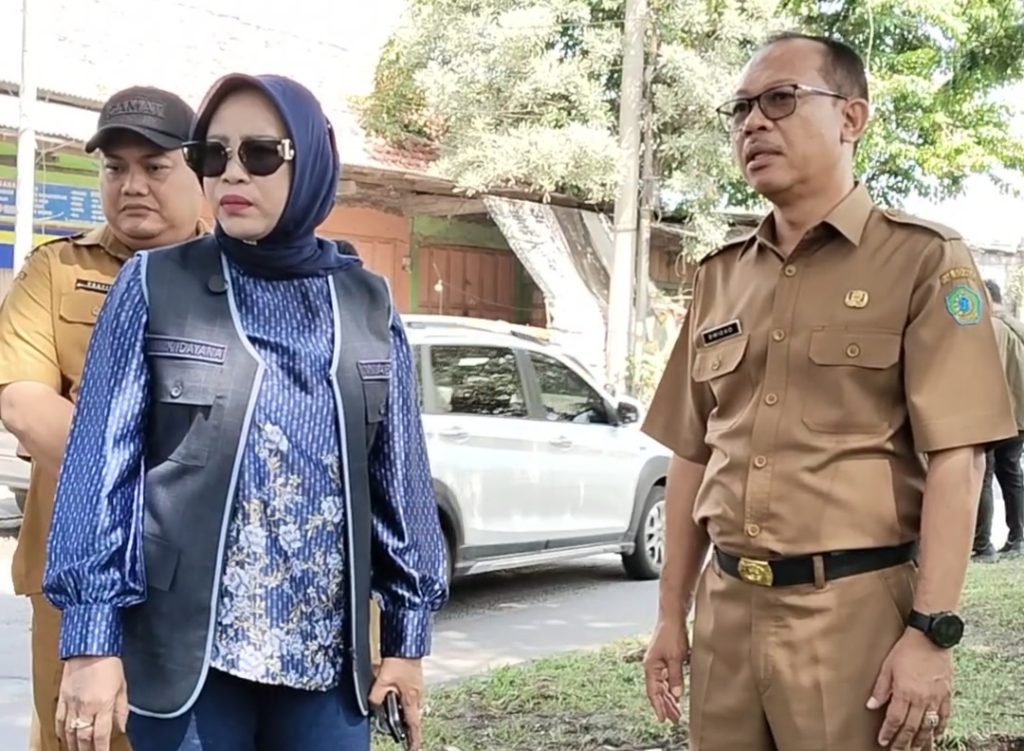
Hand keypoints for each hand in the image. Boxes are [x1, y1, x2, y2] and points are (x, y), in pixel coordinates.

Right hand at [54, 656, 127, 750]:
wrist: (90, 647)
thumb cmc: (110, 663)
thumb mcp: (123, 686)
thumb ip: (121, 709)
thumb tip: (121, 728)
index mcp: (103, 704)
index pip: (101, 735)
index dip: (101, 749)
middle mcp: (86, 707)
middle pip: (83, 738)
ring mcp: (72, 704)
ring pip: (69, 732)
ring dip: (73, 745)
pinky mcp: (62, 698)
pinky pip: (59, 720)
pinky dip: (61, 732)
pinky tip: (64, 738)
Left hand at [369, 657, 424, 749]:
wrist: (406, 644)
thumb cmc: (398, 661)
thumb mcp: (381, 681)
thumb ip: (376, 697)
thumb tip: (374, 705)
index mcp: (410, 698)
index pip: (413, 724)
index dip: (414, 738)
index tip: (414, 749)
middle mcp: (417, 695)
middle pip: (413, 716)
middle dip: (407, 725)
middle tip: (403, 734)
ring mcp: (418, 687)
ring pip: (411, 705)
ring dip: (404, 711)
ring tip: (395, 711)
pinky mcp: (415, 680)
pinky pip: (410, 695)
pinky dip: (403, 700)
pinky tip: (395, 694)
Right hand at [642, 618, 688, 723]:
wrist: (672, 617)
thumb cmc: (672, 634)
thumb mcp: (676, 657)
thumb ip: (676, 676)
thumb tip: (677, 695)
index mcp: (650, 666)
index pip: (653, 691)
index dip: (658, 706)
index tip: (662, 719)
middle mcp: (652, 666)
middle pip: (657, 691)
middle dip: (665, 706)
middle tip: (674, 720)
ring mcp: (657, 663)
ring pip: (662, 686)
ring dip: (669, 699)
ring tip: (676, 712)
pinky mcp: (664, 660)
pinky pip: (666, 679)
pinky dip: (671, 689)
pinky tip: (676, 696)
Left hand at [867, 629, 952, 749]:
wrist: (931, 637)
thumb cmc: (906, 650)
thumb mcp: (887, 666)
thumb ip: (880, 689)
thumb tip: (871, 706)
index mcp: (904, 692)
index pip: (895, 719)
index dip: (888, 733)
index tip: (883, 741)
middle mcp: (921, 699)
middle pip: (911, 728)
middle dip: (903, 742)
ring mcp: (936, 698)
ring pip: (929, 727)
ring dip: (921, 741)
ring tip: (915, 749)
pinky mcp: (947, 695)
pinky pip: (945, 717)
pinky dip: (940, 729)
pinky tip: (935, 737)